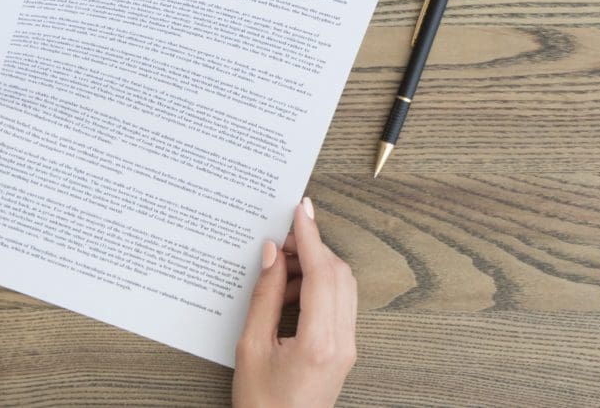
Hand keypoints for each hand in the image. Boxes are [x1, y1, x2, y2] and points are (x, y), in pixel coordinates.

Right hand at [234, 197, 357, 407]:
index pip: (321, 274)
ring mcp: (348, 347)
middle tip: (280, 240)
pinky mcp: (344, 351)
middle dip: (311, 249)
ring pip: (342, 288)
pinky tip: (288, 295)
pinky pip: (339, 306)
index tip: (300, 211)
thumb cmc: (261, 405)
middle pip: (338, 275)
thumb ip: (263, 297)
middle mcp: (342, 343)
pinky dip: (318, 289)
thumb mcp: (251, 348)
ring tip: (277, 274)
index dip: (310, 237)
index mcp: (318, 342)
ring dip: (315, 269)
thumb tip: (271, 255)